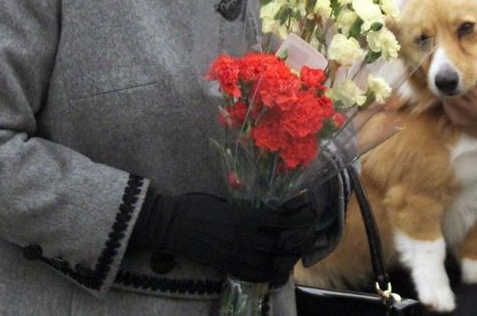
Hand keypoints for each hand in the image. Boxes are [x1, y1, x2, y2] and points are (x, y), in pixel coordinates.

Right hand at [131, 191, 317, 284]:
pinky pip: (251, 274)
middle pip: (278, 244)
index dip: (295, 220)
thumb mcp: (224, 201)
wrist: (169, 224)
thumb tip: (264, 210)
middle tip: (305, 237)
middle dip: (295, 241)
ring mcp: (233, 254)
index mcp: (243, 217)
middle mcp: (242, 238)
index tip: (306, 215)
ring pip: (268, 262)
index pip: (278, 221)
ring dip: (284, 260)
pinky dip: (267, 275)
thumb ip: (245, 208)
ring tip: (294, 255)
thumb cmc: (194, 206)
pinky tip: (276, 272)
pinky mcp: (224, 265)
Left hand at [440, 62, 476, 138]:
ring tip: (456, 85)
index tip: (461, 68)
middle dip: (450, 83)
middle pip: (449, 92)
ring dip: (449, 92)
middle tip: (455, 75)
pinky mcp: (460, 124)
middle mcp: (470, 110)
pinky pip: (448, 110)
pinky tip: (459, 97)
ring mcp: (463, 119)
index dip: (458, 74)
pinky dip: (450, 102)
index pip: (460, 83)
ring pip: (446, 101)